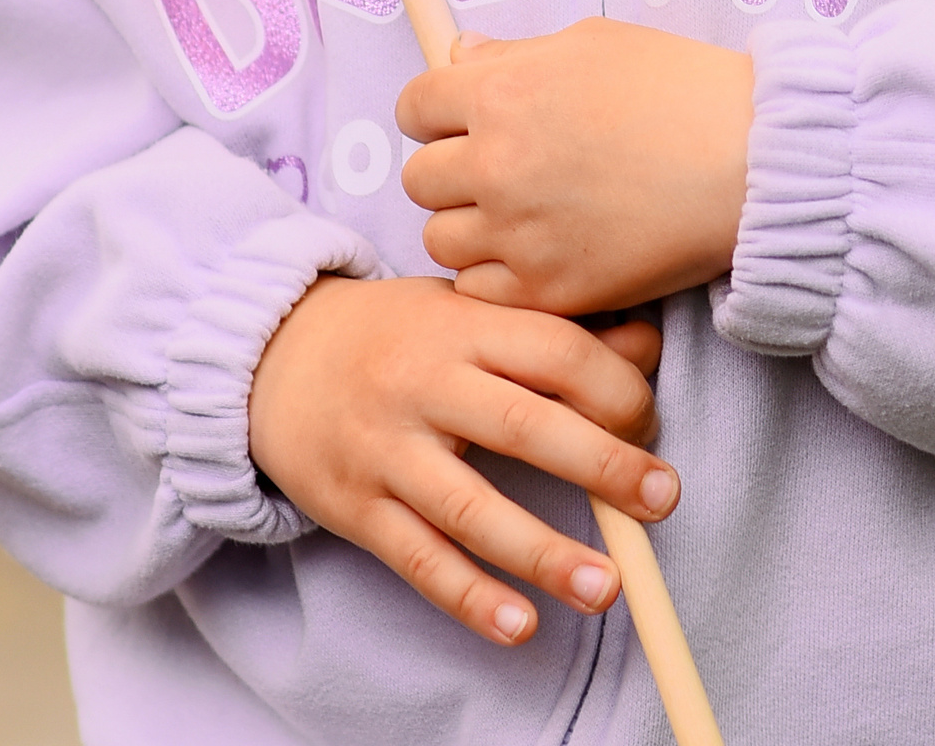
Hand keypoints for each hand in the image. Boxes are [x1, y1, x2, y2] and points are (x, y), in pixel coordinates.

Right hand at [246, 275, 669, 645]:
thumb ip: (550, 331)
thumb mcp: (466, 309)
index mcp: (461, 324)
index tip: (650, 423)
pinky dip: (470, 597)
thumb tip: (647, 345)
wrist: (271, 354)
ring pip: (473, 508)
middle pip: (524, 426)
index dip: (613, 388)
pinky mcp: (357, 507)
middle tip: (663, 500)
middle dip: (602, 466)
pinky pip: (419, 559)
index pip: (554, 351)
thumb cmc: (395, 332)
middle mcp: (424, 384)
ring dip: (545, 553)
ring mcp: (387, 450)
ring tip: (607, 588)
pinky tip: (520, 625)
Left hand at [399, 18, 755, 313]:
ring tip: (519, 215)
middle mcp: (498, 163)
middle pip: (420, 179)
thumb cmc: (679, 87)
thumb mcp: (592, 42)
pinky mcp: (551, 289)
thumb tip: (460, 55)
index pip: (413, 107)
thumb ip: (514, 54)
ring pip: (441, 240)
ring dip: (469, 227)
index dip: (435, 113)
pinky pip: (479, 292)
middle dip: (450, 171)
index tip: (460, 120)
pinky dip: (496, 277)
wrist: (751, 161)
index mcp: (502, 92)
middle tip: (496, 169)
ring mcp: (520, 232)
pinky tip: (536, 253)